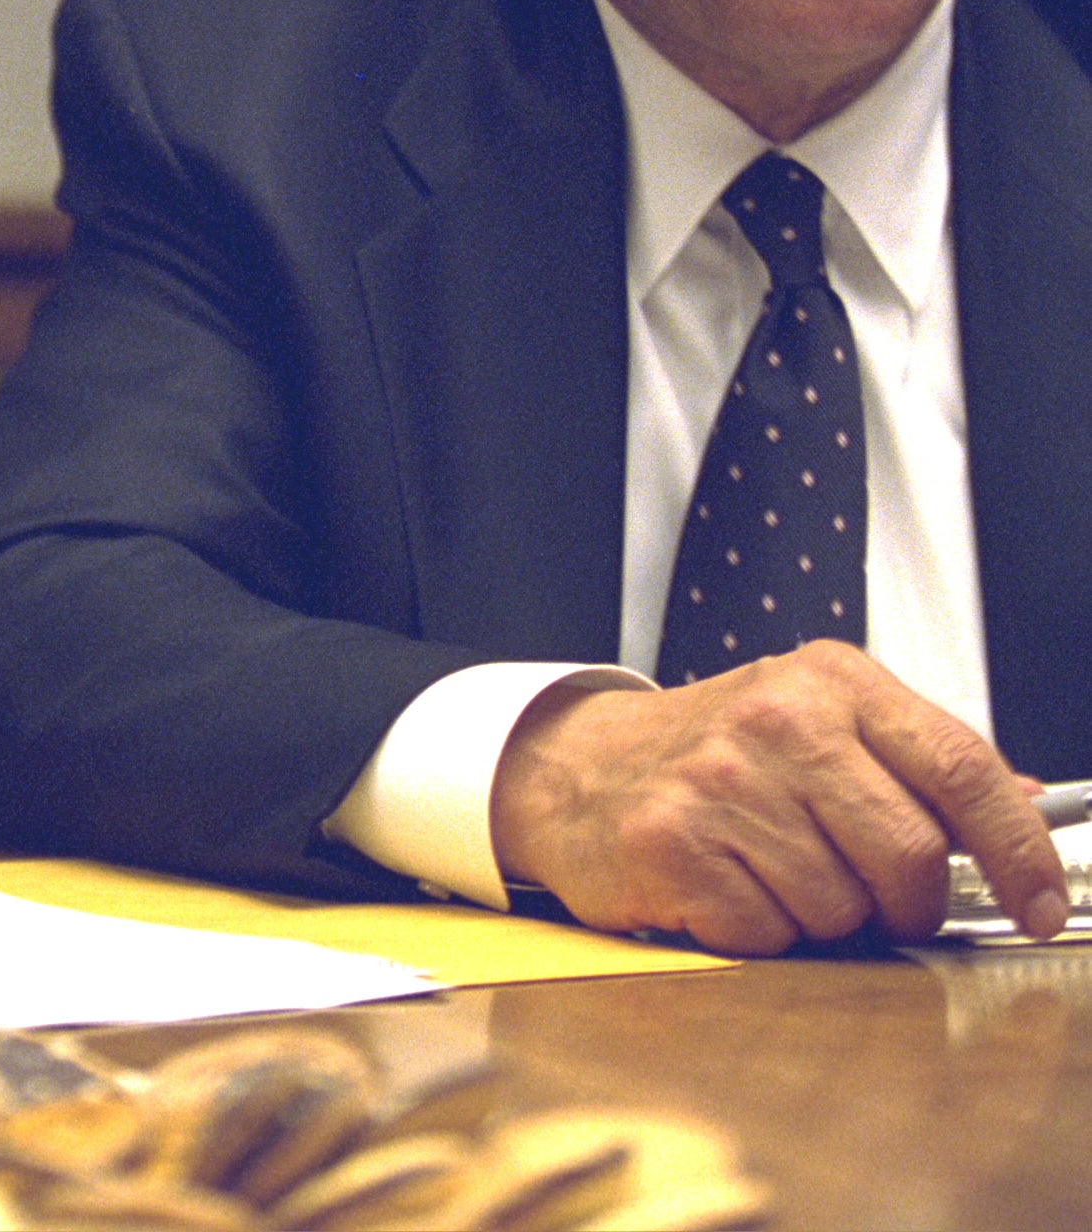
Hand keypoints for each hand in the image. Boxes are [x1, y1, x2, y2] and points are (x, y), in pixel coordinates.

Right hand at [489, 642, 1068, 953]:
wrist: (574, 765)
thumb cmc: (713, 752)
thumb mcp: (819, 721)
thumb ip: (917, 762)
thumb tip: (1031, 800)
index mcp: (829, 682)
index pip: (961, 765)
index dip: (1017, 847)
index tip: (1040, 902)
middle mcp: (775, 720)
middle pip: (909, 854)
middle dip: (905, 901)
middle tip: (873, 898)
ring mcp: (718, 782)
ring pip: (840, 907)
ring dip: (818, 915)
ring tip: (768, 871)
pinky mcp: (671, 844)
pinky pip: (767, 934)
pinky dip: (755, 931)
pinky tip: (722, 885)